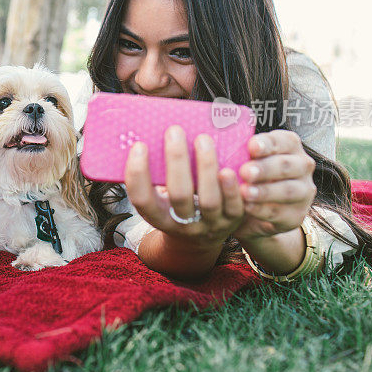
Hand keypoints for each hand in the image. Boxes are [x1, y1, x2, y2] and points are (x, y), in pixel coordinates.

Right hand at [124, 126, 244, 248]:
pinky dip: (230, 187)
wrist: (200, 240)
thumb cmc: (176, 205)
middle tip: (174, 131)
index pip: (142, 198)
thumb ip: (154, 175)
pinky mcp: (232, 221)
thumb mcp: (159, 198)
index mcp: (157, 216)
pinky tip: (228, 168)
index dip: (138, 174)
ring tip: (203, 139)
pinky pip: (234, 206)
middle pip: (179, 195)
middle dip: (176, 161)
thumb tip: (145, 136)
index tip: (139, 146)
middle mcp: (182, 224)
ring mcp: (209, 224)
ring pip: (209, 200)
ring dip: (206, 167)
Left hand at [234, 130, 316, 240]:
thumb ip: (237, 149)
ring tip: (245, 192)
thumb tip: (209, 138)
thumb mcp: (245, 158)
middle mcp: (302, 166)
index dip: (267, 143)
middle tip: (245, 172)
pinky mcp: (297, 214)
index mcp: (290, 145)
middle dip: (265, 168)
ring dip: (265, 191)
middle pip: (286, 165)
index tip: (251, 146)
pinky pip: (281, 212)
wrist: (257, 207)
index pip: (282, 141)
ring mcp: (303, 192)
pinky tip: (247, 207)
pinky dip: (263, 210)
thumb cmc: (248, 173)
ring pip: (288, 190)